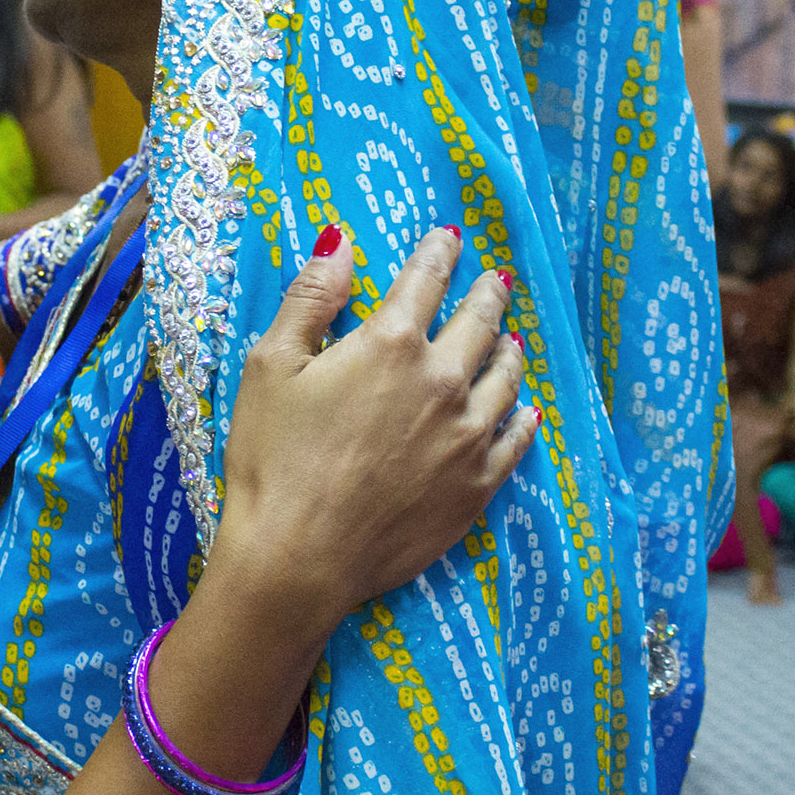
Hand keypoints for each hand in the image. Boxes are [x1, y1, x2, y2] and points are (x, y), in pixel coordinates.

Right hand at [213, 224, 534, 631]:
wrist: (298, 556)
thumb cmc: (273, 459)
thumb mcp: (269, 366)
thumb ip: (310, 299)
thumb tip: (342, 243)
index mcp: (391, 344)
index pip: (424, 280)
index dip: (437, 253)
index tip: (449, 238)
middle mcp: (443, 381)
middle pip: (479, 323)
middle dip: (487, 295)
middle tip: (495, 281)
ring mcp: (467, 436)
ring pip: (506, 378)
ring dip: (510, 350)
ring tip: (512, 339)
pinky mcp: (476, 487)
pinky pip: (515, 442)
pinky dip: (523, 418)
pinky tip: (525, 411)